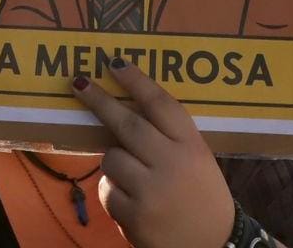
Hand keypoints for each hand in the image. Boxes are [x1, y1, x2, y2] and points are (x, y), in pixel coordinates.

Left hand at [72, 59, 234, 247]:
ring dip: (114, 162)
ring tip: (132, 177)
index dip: (136, 81)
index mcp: (191, 146)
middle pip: (128, 124)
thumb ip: (168, 137)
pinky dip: (113, 193)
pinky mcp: (135, 215)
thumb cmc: (201, 197)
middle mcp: (172, 163)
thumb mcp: (197, 160)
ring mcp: (152, 190)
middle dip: (100, 100)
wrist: (213, 246)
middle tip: (80, 82)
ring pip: (111, 158)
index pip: (161, 104)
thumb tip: (125, 108)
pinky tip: (132, 202)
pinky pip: (107, 190)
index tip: (114, 63)